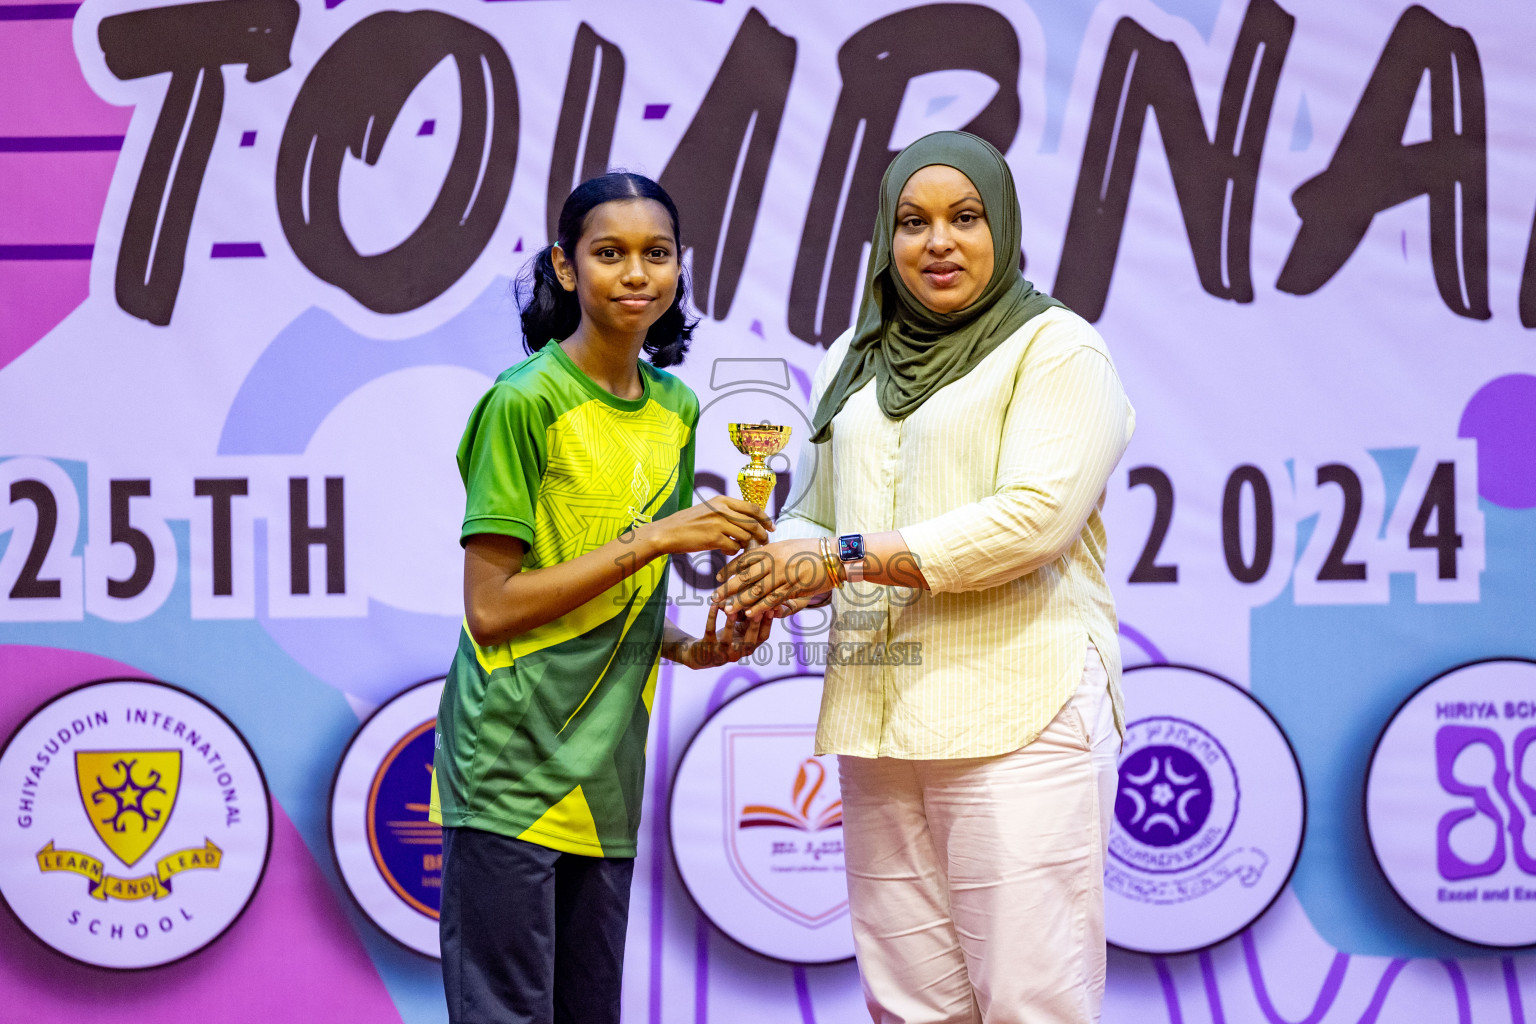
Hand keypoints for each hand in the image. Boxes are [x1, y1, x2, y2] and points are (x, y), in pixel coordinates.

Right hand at [641, 496, 772, 556]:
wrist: (667, 532)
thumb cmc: (687, 524)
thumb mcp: (708, 510)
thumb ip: (727, 513)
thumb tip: (747, 524)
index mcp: (722, 500)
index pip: (752, 508)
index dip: (765, 518)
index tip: (771, 527)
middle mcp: (722, 509)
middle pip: (753, 523)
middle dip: (762, 535)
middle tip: (764, 543)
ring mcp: (718, 523)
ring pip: (745, 536)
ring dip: (747, 545)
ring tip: (743, 549)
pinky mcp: (713, 538)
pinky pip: (733, 547)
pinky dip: (733, 552)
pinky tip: (726, 552)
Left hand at [673, 604, 773, 668]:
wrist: (700, 655)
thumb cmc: (725, 639)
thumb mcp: (740, 631)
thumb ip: (750, 619)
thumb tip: (764, 600)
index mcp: (748, 648)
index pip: (762, 637)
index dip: (768, 624)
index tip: (772, 608)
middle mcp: (736, 653)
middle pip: (749, 641)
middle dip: (754, 626)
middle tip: (757, 610)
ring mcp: (721, 653)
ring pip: (727, 639)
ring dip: (730, 624)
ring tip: (732, 610)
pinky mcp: (706, 648)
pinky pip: (710, 631)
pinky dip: (712, 618)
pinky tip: (713, 606)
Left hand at [712, 538, 836, 618]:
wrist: (834, 556)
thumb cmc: (810, 550)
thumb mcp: (786, 546)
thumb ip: (770, 553)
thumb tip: (754, 558)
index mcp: (771, 549)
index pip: (743, 559)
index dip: (729, 570)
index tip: (717, 578)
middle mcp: (774, 561)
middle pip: (745, 577)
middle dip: (728, 588)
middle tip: (714, 597)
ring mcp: (783, 575)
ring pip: (756, 591)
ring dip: (739, 602)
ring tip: (727, 610)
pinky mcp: (793, 588)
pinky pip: (773, 599)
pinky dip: (760, 607)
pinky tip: (749, 614)